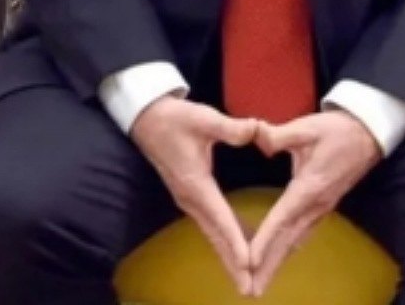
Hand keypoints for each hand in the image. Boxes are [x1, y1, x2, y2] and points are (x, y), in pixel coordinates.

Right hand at [130, 96, 261, 294]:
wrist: (145, 117)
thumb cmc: (173, 117)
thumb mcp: (202, 118)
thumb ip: (231, 127)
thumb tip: (258, 130)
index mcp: (195, 184)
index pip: (220, 217)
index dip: (235, 241)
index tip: (248, 263)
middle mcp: (191, 198)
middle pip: (216, 236)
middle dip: (233, 263)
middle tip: (249, 288)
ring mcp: (188, 200)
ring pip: (213, 235)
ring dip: (229, 257)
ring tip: (246, 280)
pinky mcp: (190, 197)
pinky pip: (211, 226)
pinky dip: (225, 242)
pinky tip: (239, 252)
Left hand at [247, 110, 382, 295]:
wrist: (368, 134)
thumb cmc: (337, 130)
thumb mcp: (307, 127)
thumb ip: (281, 135)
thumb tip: (260, 139)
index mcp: (309, 187)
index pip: (282, 218)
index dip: (266, 240)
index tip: (250, 260)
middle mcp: (315, 205)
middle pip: (288, 240)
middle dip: (269, 266)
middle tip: (250, 290)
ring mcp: (321, 208)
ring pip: (296, 242)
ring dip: (277, 263)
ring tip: (260, 284)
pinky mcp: (322, 207)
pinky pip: (302, 235)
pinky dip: (287, 251)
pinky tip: (277, 261)